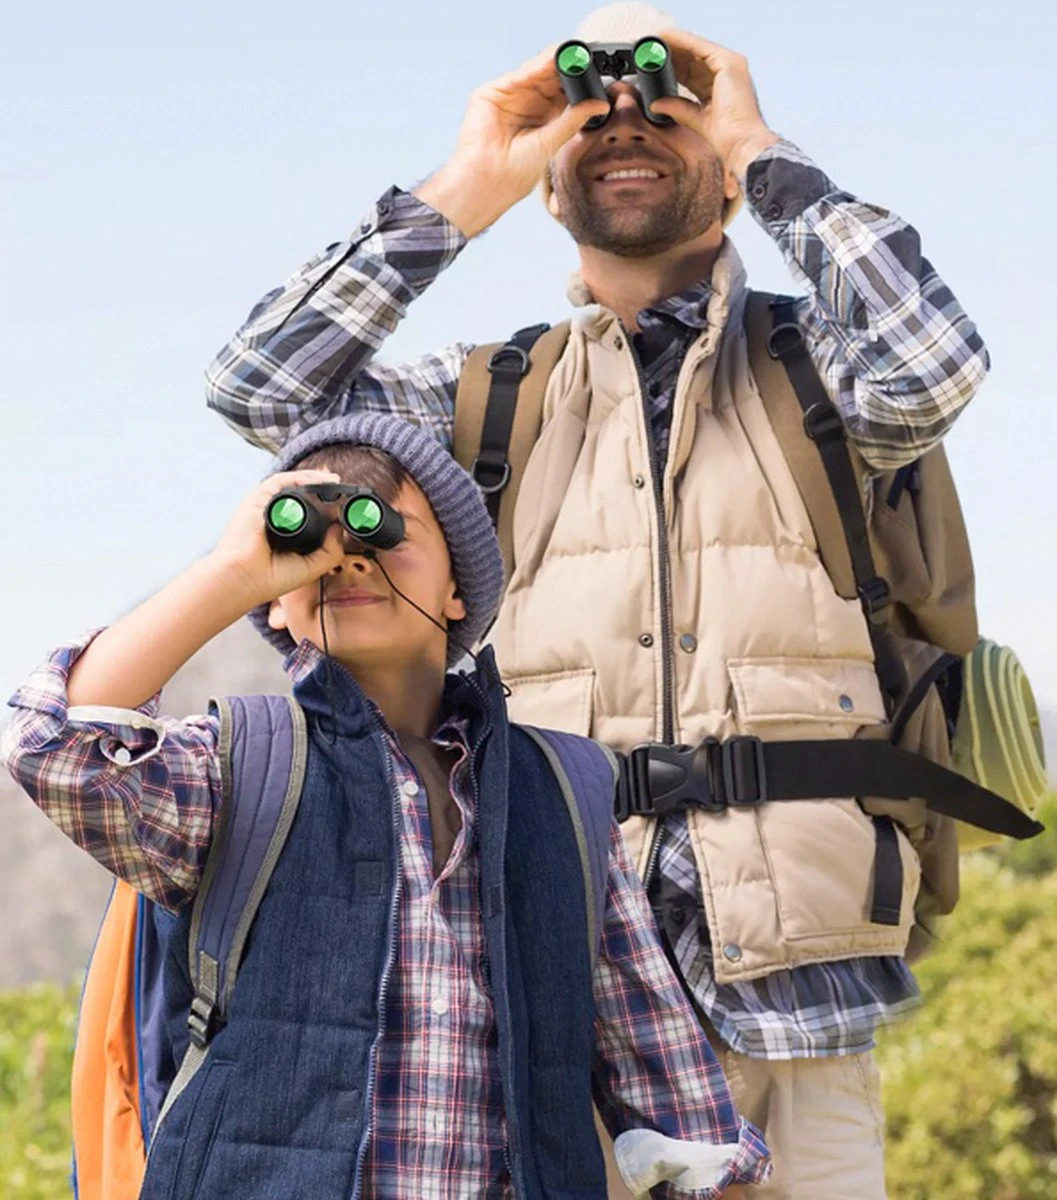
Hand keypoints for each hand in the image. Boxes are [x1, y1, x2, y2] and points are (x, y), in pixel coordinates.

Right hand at [209, 469, 347, 609]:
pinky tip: (319, 480)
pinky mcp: (257, 500)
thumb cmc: (270, 578)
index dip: (325, 505)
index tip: (344, 505)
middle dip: (321, 486)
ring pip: (291, 484)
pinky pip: (281, 481)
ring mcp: (264, 507)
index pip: (306, 511)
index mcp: (284, 531)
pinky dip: (300, 477)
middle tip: (342, 487)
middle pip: (300, 494)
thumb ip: (331, 550)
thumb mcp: (311, 566)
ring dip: (314, 478)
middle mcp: (273, 516)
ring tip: (334, 480)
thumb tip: (340, 528)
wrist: (243, 580)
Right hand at [415, 46, 608, 236]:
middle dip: (565, 67)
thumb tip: (602, 105)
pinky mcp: (492, 94)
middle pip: (549, 77)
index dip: (576, 80)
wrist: (490, 179)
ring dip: (551, 62)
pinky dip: (532, 68)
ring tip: (569, 56)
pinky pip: (516, 76)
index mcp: (544, 118)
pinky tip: (547, 62)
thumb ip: (575, 118)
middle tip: (582, 58)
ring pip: (533, 72)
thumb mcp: (553, 140)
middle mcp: (527, 105)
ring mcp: (509, 98)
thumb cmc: (517, 171)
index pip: (562, 91)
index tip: (593, 70)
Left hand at [649, 29, 778, 178]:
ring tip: (654, 39)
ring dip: (675, 42)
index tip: (655, 62)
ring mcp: (731, 65)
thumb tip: (655, 105)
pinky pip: (700, 47)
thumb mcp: (695, 119)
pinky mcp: (729, 63)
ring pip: (696, 49)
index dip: (675, 65)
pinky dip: (682, 41)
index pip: (695, 71)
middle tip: (650, 49)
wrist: (740, 144)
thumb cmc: (726, 138)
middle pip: (695, 58)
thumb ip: (677, 108)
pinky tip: (666, 37)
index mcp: (723, 86)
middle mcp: (729, 72)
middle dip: (673, 52)